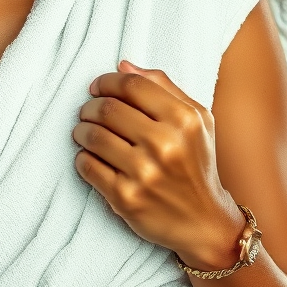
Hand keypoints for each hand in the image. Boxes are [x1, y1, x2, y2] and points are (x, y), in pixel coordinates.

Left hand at [73, 61, 245, 270]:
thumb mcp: (196, 120)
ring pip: (92, 136)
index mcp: (183, 120)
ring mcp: (144, 173)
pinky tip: (89, 156)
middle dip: (90, 106)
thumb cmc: (196, 163)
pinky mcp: (125, 197)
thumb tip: (123, 65)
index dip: (106, 82)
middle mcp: (164, 145)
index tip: (97, 87)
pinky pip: (87, 166)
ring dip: (81, 130)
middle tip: (87, 111)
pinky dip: (82, 157)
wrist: (205, 221)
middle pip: (107, 109)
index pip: (132, 86)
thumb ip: (163, 87)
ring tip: (83, 131)